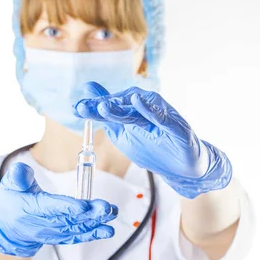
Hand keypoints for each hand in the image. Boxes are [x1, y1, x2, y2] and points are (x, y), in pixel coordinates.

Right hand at [0, 162, 117, 256]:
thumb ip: (17, 177)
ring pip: (76, 228)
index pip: (51, 208)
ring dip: (96, 223)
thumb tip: (23, 171)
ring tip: (111, 214)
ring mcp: (53, 232)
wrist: (7, 228)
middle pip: (69, 219)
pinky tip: (107, 230)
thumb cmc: (10, 202)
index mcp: (31, 208)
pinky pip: (77, 236)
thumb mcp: (8, 185)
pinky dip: (93, 234)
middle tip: (106, 208)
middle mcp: (43, 224)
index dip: (68, 207)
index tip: (84, 206)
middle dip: (90, 214)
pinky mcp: (60, 236)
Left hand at [73, 82, 231, 197]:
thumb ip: (107, 113)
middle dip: (103, 105)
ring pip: (139, 109)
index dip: (93, 107)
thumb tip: (88, 90)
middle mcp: (147, 109)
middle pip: (123, 105)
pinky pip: (162, 117)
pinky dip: (151, 110)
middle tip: (85, 108)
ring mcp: (162, 117)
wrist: (183, 168)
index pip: (111, 106)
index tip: (76, 109)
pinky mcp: (177, 127)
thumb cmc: (154, 148)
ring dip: (121, 107)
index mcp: (134, 111)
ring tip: (104, 106)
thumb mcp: (124, 133)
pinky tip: (139, 102)